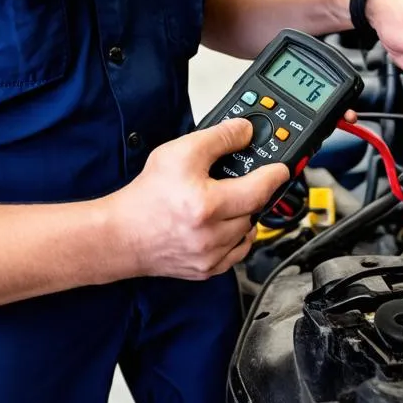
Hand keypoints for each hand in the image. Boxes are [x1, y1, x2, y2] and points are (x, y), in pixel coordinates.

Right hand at [106, 119, 288, 280]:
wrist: (120, 234)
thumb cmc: (146, 196)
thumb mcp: (179, 151)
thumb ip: (218, 137)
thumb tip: (245, 132)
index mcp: (207, 205)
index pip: (260, 188)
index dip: (276, 173)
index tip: (282, 167)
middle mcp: (212, 236)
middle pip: (256, 208)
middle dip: (255, 191)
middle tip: (249, 178)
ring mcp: (211, 256)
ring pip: (248, 231)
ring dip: (245, 213)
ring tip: (227, 199)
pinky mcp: (207, 270)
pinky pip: (237, 252)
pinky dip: (237, 236)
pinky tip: (223, 222)